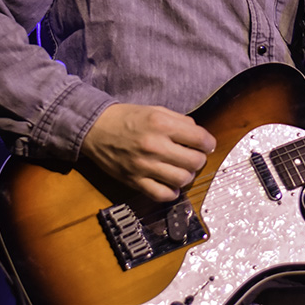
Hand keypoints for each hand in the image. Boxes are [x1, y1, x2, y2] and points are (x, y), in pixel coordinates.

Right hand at [80, 103, 216, 201]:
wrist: (95, 129)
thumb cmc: (126, 118)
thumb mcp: (155, 110)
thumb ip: (180, 121)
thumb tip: (199, 134)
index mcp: (162, 124)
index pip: (200, 139)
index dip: (209, 143)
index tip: (206, 145)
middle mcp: (155, 146)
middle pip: (194, 162)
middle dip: (199, 159)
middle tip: (194, 156)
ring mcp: (144, 166)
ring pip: (181, 179)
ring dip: (187, 175)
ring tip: (181, 169)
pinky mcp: (134, 181)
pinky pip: (161, 194)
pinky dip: (172, 192)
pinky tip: (171, 184)